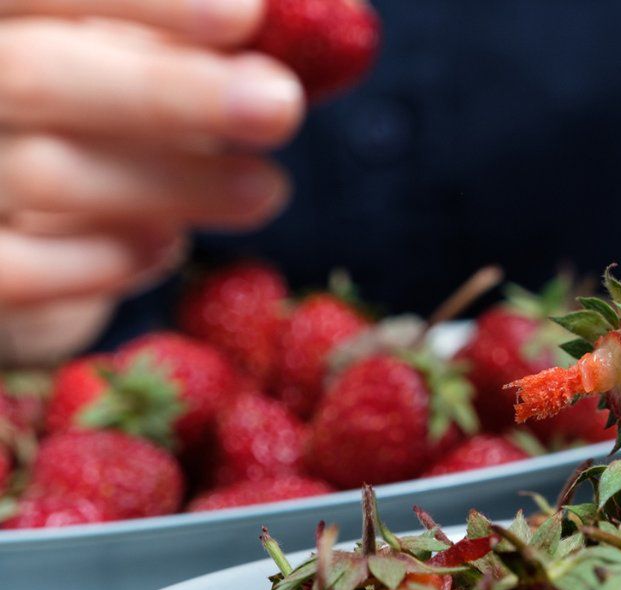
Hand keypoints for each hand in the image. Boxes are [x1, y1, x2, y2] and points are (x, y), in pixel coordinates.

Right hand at [0, 0, 302, 363]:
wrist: (25, 229)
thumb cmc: (103, 111)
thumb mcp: (150, 53)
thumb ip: (214, 33)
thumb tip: (328, 18)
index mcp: (0, 12)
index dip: (142, 0)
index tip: (246, 16)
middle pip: (35, 72)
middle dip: (170, 92)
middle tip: (281, 106)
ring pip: (47, 174)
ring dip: (177, 184)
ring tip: (265, 188)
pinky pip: (26, 270)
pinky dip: (112, 260)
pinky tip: (167, 244)